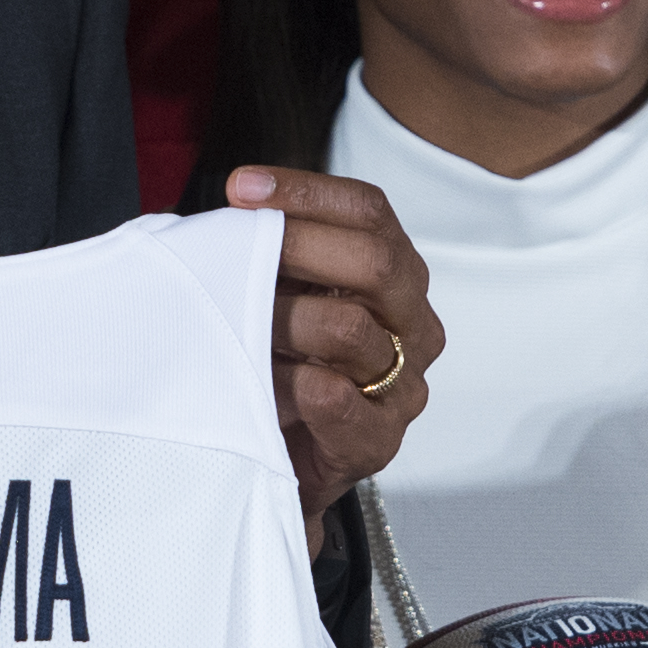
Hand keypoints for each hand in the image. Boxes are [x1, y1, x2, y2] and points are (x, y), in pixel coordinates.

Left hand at [222, 165, 440, 539]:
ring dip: (280, 318)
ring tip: (234, 324)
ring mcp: (403, 384)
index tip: (241, 186)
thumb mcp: (280, 295)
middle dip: (298, 243)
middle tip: (234, 246)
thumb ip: (272, 252)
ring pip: (350, 328)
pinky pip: (335, 397)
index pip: (371, 213)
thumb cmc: (281, 365)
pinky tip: (256, 379)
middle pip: (376, 261)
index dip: (307, 191)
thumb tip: (238, 204)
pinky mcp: (378, 438)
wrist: (277, 461)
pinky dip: (285, 381)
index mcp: (394, 277)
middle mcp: (413, 324)